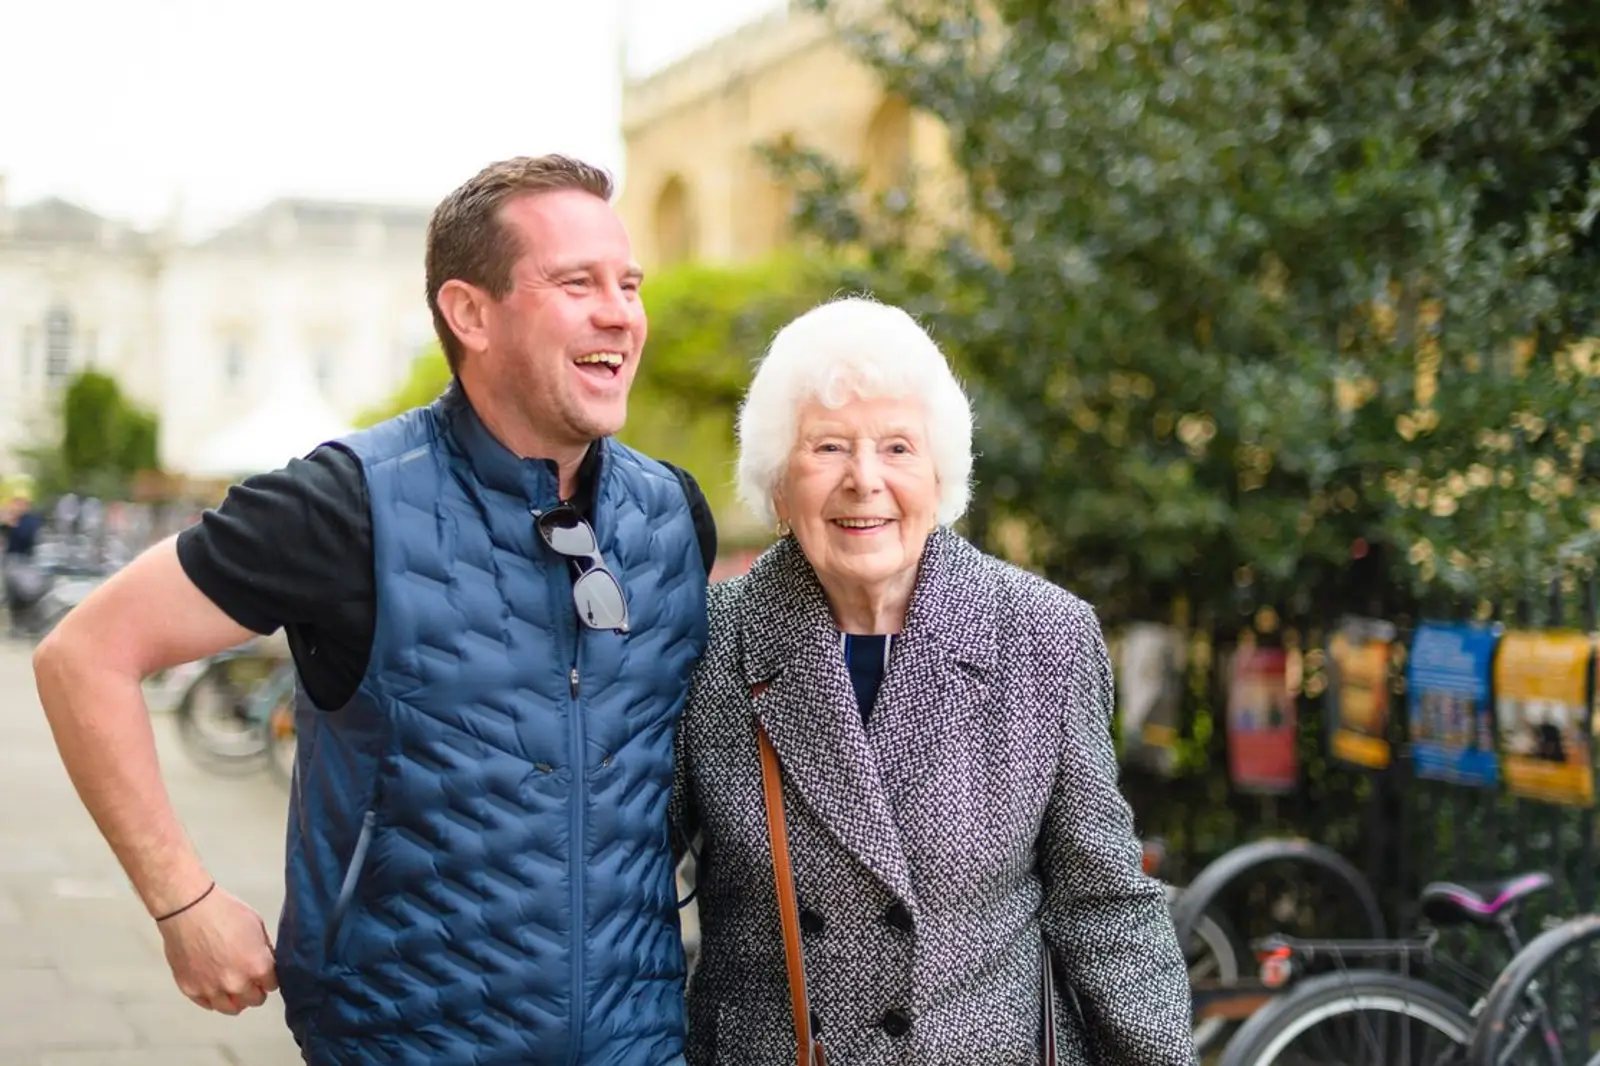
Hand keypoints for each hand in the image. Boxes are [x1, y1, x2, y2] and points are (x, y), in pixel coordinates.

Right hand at [157, 884, 278, 1013]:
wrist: (188, 909)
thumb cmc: (224, 911)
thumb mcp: (257, 925)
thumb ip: (264, 950)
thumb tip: (268, 962)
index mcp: (257, 966)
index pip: (273, 985)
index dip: (270, 978)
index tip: (266, 973)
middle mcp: (236, 983)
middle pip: (255, 1000)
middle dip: (256, 990)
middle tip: (250, 979)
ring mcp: (212, 990)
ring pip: (232, 1008)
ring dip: (236, 999)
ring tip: (233, 986)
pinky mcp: (191, 990)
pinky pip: (208, 1004)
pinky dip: (213, 997)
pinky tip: (215, 985)